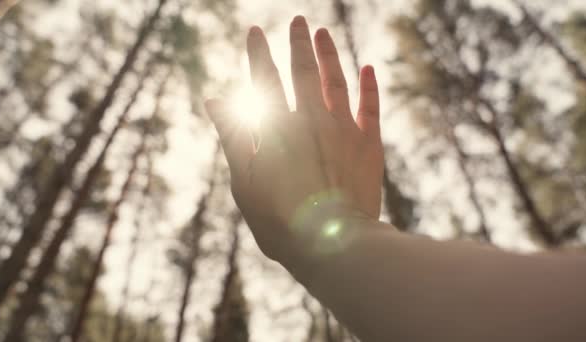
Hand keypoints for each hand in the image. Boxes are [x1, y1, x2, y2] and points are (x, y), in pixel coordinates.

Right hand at [205, 16, 383, 269]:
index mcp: (277, 128)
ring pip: (336, 81)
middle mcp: (310, 120)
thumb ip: (232, 136)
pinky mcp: (368, 144)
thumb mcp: (243, 181)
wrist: (330, 243)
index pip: (264, 80)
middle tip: (298, 20)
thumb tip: (214, 99)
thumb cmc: (279, 219)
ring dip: (330, 54)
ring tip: (323, 33)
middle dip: (298, 43)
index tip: (254, 31)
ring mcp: (342, 129)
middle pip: (303, 71)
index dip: (258, 54)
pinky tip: (367, 68)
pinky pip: (371, 107)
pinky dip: (368, 86)